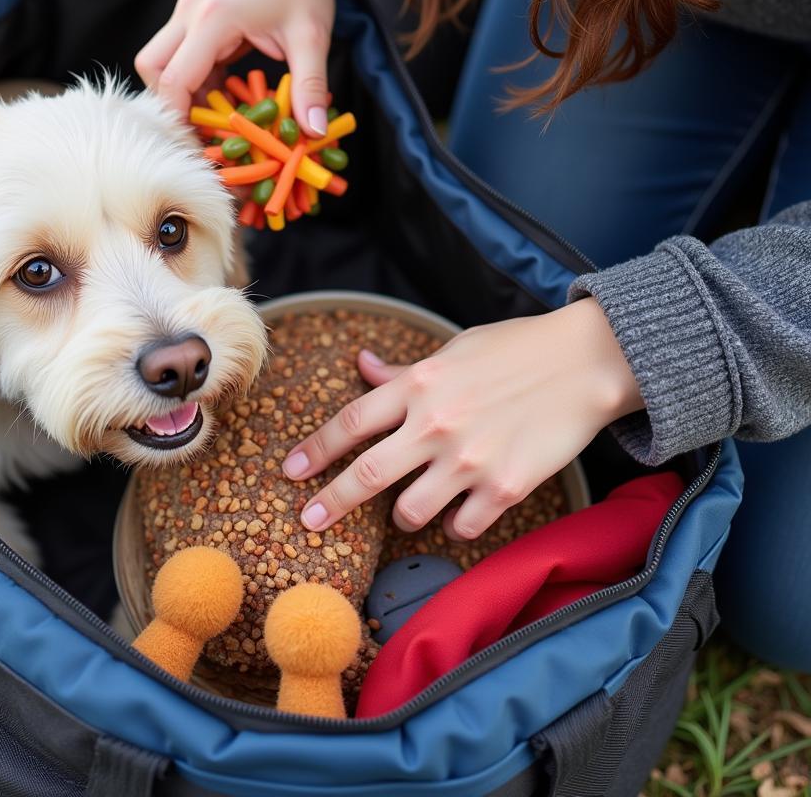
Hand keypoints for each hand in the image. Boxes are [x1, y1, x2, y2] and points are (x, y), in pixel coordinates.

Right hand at [135, 0, 335, 135]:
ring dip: (184, 95)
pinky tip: (226, 97)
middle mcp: (188, 14)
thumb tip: (313, 133)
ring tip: (221, 116)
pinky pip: (179, 60)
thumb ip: (310, 85)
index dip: (180, 120)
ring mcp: (186, 15)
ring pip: (160, 65)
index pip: (174, 80)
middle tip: (207, 131)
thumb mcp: (312, 37)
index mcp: (212, 19)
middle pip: (153, 70)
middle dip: (172, 105)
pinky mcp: (192, 20)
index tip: (202, 150)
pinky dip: (195, 83)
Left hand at [282, 298, 644, 539]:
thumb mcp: (454, 349)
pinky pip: (462, 526)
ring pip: (410, 512)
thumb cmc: (517, 349)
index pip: (351, 422)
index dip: (315, 450)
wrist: (586, 362)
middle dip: (330, 501)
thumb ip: (404, 370)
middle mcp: (436, 424)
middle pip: (366, 474)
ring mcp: (470, 459)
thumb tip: (361, 364)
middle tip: (308, 521)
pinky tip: (460, 516)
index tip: (290, 472)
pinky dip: (455, 526)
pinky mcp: (505, 487)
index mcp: (419, 385)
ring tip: (408, 509)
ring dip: (402, 516)